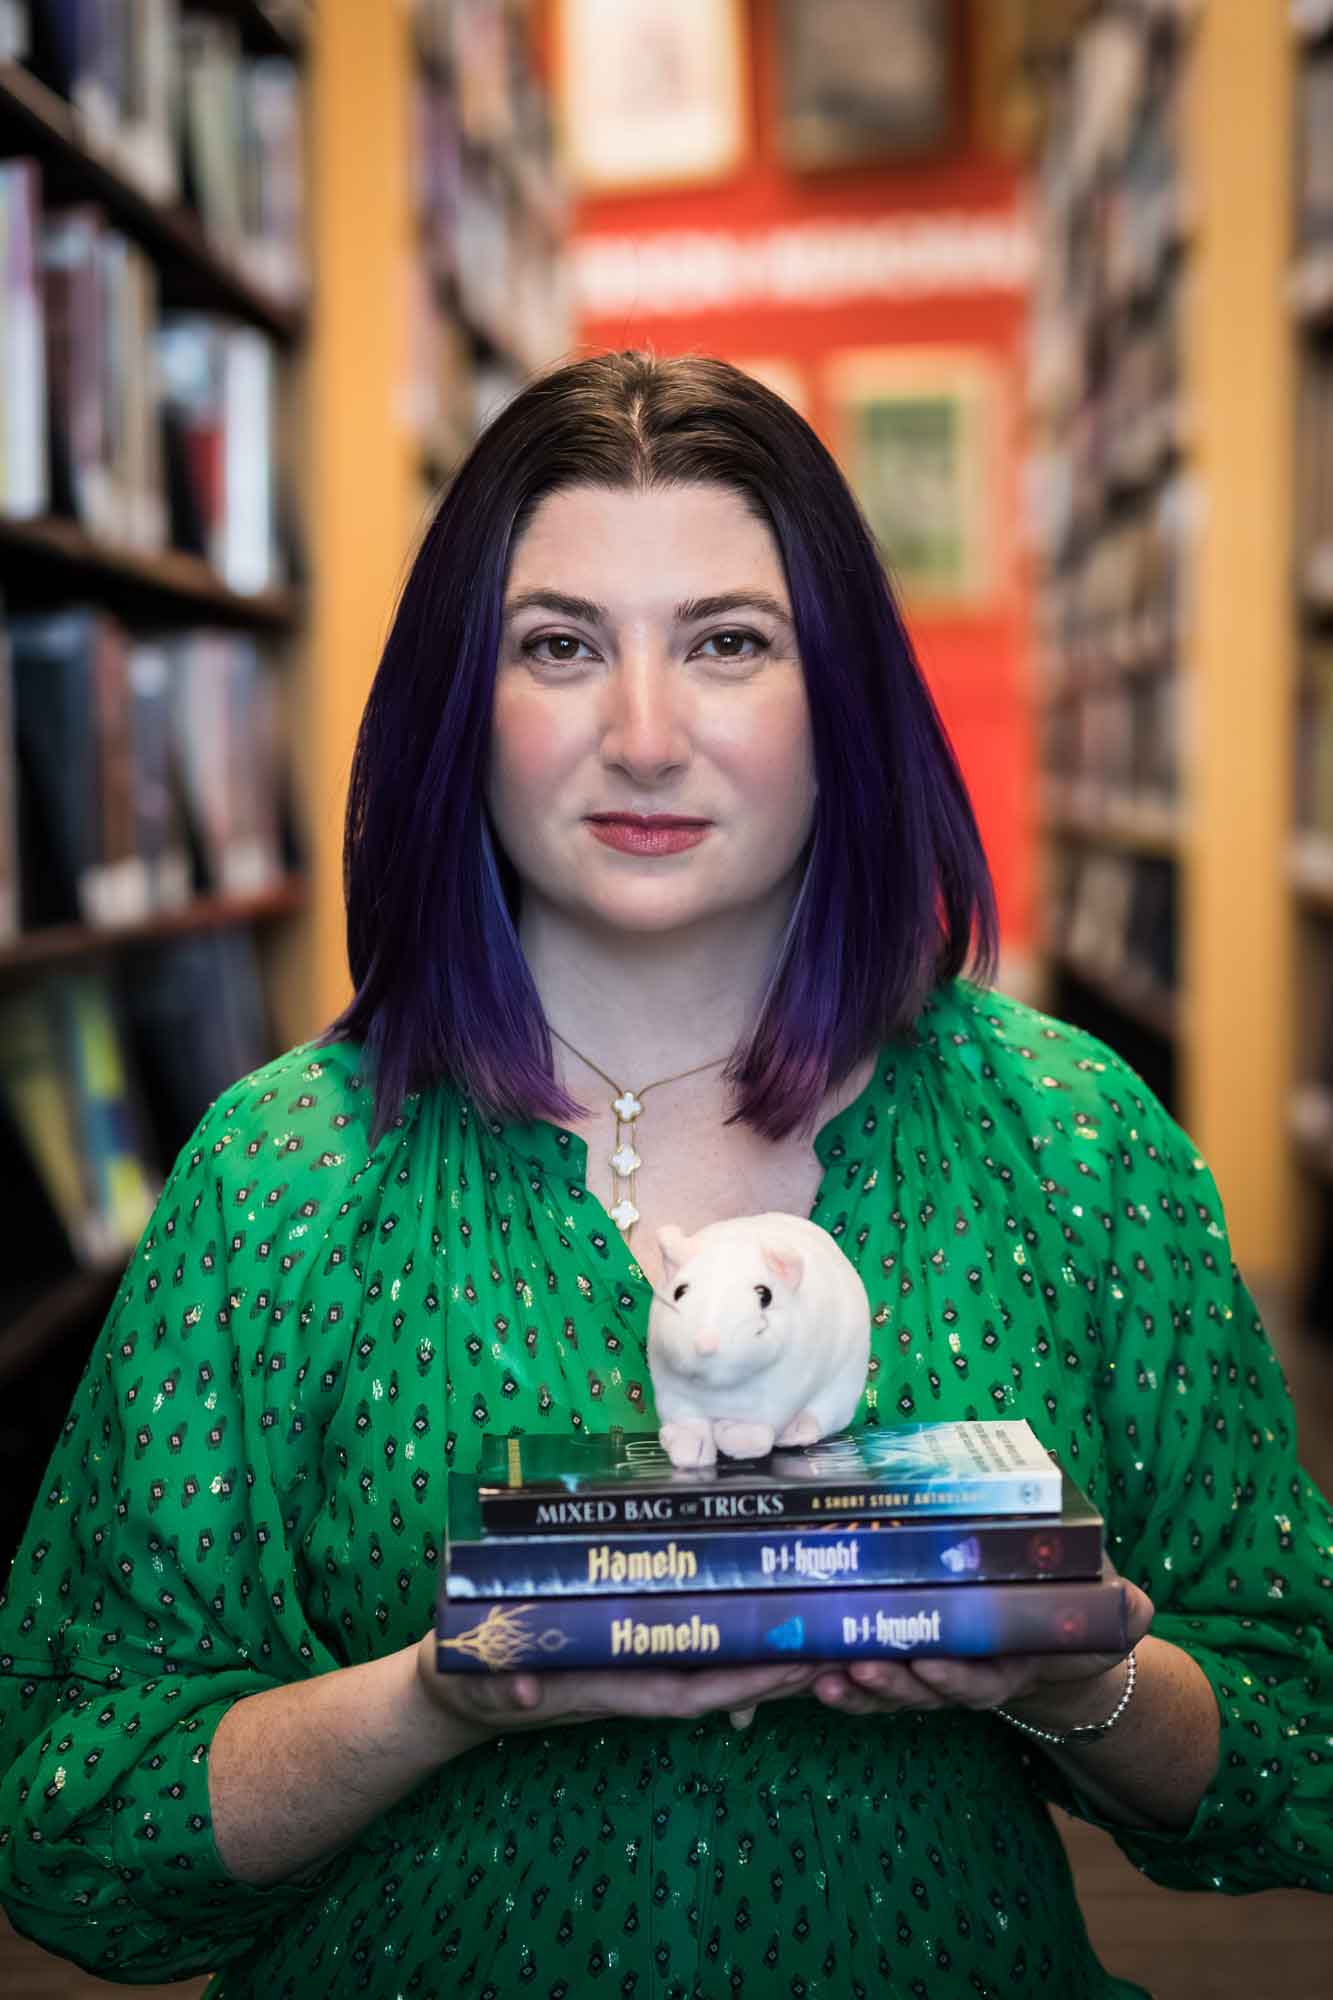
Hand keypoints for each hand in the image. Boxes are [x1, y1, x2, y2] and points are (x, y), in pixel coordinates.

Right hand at [415, 1629, 820, 1740]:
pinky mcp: (619, 1652)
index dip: (739, 1681)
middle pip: (713, 1682)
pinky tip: (757, 1622)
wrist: (454, 1691)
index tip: (788, 1666)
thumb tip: (527, 1686)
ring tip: (817, 1634)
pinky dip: (724, 1643)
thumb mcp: (480, 1682)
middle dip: (771, 1670)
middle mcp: (627, 1681)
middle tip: (833, 1646)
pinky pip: (682, 1652)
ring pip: (706, 1668)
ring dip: (760, 1656)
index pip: (684, 1691)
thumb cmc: (470, 1681)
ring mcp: (626, 1667)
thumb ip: (502, 1683)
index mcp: (604, 1688)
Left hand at [801, 1564, 1154, 1725]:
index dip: (953, 1678)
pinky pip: (873, 1678)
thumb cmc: (1072, 1622)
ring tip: (825, 1674)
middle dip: (890, 1683)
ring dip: (858, 1684)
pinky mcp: (906, 1659)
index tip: (928, 1664)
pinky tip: (817, 1671)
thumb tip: (1136, 1605)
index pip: (979, 1682)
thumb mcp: (1108, 1614)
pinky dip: (847, 1681)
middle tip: (858, 1667)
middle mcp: (965, 1679)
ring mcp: (933, 1673)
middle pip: (923, 1690)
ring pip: (892, 1687)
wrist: (1049, 1646)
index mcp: (1009, 1668)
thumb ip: (1122, 1611)